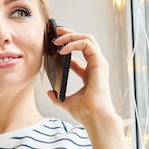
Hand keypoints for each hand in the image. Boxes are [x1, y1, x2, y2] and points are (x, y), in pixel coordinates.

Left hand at [48, 26, 129, 148]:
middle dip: (70, 34)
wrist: (94, 117)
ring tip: (57, 39)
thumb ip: (58, 96)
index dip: (67, 47)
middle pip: (85, 41)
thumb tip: (50, 93)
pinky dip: (74, 43)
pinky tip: (63, 49)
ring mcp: (98, 64)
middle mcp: (95, 66)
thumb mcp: (66, 101)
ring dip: (71, 35)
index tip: (54, 45)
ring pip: (87, 39)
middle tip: (56, 32)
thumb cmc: (85, 112)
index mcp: (89, 73)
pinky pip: (87, 44)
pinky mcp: (99, 63)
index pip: (80, 54)